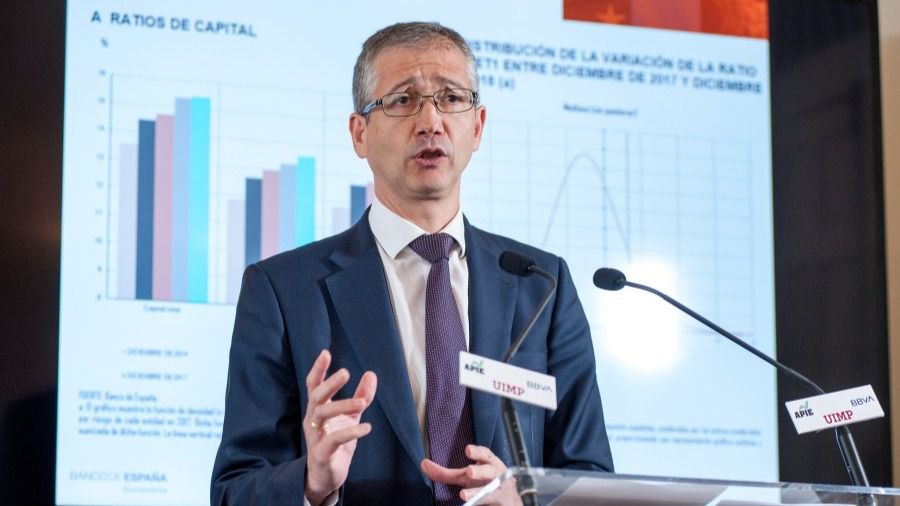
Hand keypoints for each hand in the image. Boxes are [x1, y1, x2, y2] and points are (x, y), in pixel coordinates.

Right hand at [303, 349, 376, 504]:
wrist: (325, 476)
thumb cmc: (336, 442)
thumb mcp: (351, 417)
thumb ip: (361, 396)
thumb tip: (371, 374)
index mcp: (317, 408)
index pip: (313, 385)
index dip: (318, 369)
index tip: (325, 352)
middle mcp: (312, 420)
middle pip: (316, 396)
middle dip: (330, 384)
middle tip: (346, 372)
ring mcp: (315, 436)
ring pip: (322, 415)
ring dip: (342, 406)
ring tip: (362, 403)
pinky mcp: (322, 453)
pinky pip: (334, 440)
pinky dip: (350, 432)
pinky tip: (366, 428)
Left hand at [421, 445, 521, 504]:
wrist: (508, 500)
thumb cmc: (484, 483)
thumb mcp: (465, 477)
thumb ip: (445, 473)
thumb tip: (423, 464)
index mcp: (490, 464)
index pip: (486, 455)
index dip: (478, 452)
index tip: (468, 450)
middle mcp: (497, 475)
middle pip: (490, 471)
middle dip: (480, 471)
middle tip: (469, 471)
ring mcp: (501, 491)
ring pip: (492, 491)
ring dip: (479, 493)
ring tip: (464, 495)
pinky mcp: (501, 503)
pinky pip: (491, 503)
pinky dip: (482, 504)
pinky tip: (472, 504)